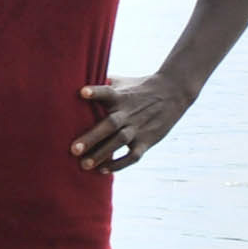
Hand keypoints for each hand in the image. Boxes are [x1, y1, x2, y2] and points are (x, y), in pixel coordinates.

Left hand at [73, 74, 194, 173]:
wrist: (173, 93)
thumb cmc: (138, 88)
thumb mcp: (122, 82)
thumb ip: (101, 83)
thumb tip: (74, 78)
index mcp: (120, 97)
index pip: (106, 92)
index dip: (94, 92)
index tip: (81, 92)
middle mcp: (128, 112)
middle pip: (110, 124)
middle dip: (92, 137)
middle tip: (73, 150)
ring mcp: (138, 127)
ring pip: (120, 142)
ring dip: (102, 154)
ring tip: (84, 165)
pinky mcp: (147, 140)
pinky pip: (133, 155)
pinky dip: (120, 164)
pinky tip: (103, 170)